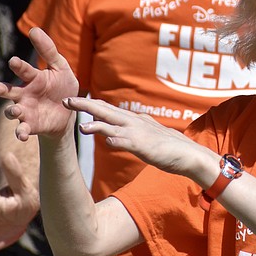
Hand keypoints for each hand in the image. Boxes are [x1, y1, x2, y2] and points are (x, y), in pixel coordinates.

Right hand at [0, 28, 79, 141]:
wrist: (69, 113)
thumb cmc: (62, 86)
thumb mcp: (60, 67)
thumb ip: (48, 50)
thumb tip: (34, 29)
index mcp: (32, 78)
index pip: (23, 70)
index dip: (18, 66)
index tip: (14, 61)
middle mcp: (24, 93)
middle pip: (8, 91)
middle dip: (2, 90)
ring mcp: (25, 110)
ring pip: (11, 111)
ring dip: (11, 111)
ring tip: (15, 111)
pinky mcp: (30, 125)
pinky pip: (21, 129)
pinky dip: (20, 132)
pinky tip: (22, 134)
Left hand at [67, 96, 209, 179]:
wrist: (188, 154)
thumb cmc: (167, 147)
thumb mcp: (145, 135)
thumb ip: (128, 132)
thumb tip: (110, 135)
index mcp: (133, 120)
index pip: (107, 109)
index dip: (89, 104)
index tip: (72, 101)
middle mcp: (134, 123)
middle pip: (106, 111)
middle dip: (85, 106)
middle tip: (66, 101)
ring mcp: (139, 134)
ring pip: (114, 126)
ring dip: (97, 125)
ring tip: (81, 127)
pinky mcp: (145, 147)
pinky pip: (129, 143)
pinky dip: (118, 141)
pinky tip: (108, 142)